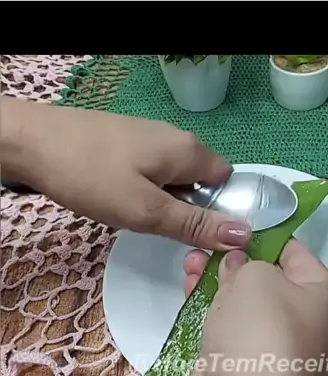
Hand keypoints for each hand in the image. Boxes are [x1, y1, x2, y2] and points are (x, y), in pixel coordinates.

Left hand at [0, 98, 250, 250]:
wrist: (32, 142)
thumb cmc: (92, 176)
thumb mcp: (146, 210)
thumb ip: (196, 224)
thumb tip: (246, 234)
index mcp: (189, 151)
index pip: (227, 183)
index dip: (219, 212)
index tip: (198, 238)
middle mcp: (176, 138)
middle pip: (200, 182)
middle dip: (188, 210)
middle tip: (162, 235)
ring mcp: (149, 137)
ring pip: (173, 179)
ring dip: (162, 203)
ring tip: (136, 220)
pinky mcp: (126, 142)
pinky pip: (151, 172)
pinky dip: (142, 191)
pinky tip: (119, 203)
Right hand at [175, 240, 327, 375]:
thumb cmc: (263, 331)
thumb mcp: (257, 277)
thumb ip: (245, 261)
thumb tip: (237, 264)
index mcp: (324, 294)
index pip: (296, 251)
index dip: (264, 233)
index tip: (235, 220)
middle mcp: (304, 320)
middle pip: (267, 278)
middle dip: (235, 258)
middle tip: (207, 241)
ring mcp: (272, 344)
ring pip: (242, 302)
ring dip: (216, 280)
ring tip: (191, 260)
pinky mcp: (241, 363)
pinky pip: (225, 325)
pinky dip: (208, 306)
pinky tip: (190, 287)